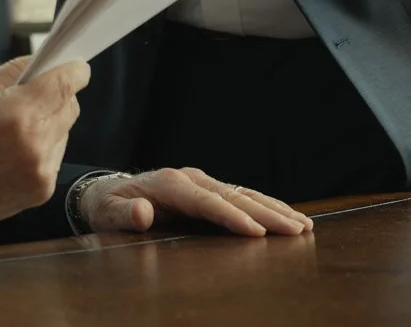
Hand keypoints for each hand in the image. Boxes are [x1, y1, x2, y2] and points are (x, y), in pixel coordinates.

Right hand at [0, 56, 88, 244]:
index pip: (63, 85)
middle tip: (26, 95)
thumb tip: (43, 61)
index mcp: (13, 117)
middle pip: (70, 107)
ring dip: (48, 122)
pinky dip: (41, 146)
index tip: (75, 65)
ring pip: (64, 131)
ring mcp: (39, 174)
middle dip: (55, 95)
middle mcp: (33, 148)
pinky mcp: (40, 193)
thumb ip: (11, 73)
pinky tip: (11, 150)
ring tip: (10, 129)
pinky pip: (55, 155)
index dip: (73, 70)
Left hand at [79, 168, 312, 236]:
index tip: (256, 232)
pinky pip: (242, 197)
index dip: (232, 216)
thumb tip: (143, 213)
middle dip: (267, 213)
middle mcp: (191, 179)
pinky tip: (287, 217)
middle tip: (297, 229)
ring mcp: (202, 183)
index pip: (207, 202)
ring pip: (244, 194)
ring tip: (303, 225)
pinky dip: (266, 206)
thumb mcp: (107, 212)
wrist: (107, 192)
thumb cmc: (108, 205)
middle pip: (234, 196)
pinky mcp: (208, 190)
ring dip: (274, 209)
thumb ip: (124, 214)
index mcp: (170, 183)